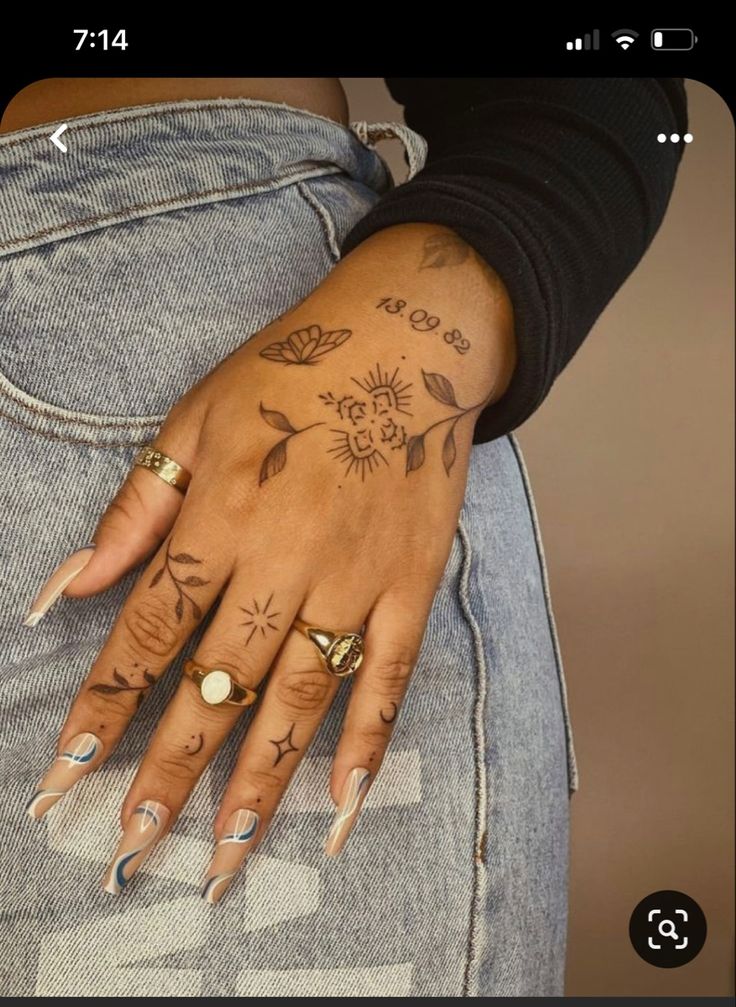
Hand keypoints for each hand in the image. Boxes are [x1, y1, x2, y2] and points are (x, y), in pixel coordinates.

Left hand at [25, 224, 514, 901]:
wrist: (409, 346)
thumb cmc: (292, 374)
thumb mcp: (195, 418)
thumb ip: (136, 508)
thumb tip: (68, 586)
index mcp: (223, 511)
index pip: (152, 625)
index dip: (108, 698)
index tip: (71, 765)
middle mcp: (286, 556)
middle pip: (221, 677)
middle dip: (173, 761)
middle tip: (138, 837)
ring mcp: (357, 577)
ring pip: (302, 694)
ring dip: (262, 776)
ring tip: (227, 849)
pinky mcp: (412, 584)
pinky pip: (391, 674)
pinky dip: (368, 740)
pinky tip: (344, 802)